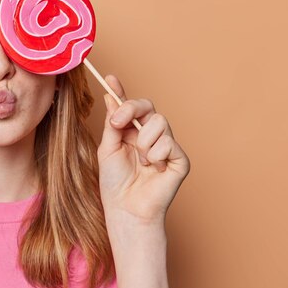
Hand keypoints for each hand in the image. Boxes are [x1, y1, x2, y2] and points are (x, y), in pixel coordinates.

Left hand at [97, 75, 190, 226]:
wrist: (125, 209)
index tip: (110, 78)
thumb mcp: (108, 147)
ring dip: (144, 141)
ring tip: (140, 160)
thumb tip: (110, 95)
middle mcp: (151, 136)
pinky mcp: (180, 159)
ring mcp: (167, 147)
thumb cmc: (115, 183)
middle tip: (118, 124)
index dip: (121, 92)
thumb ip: (112, 122)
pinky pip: (169, 142)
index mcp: (132, 132)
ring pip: (159, 122)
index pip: (130, 107)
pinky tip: (153, 168)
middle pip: (148, 106)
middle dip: (131, 110)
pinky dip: (156, 154)